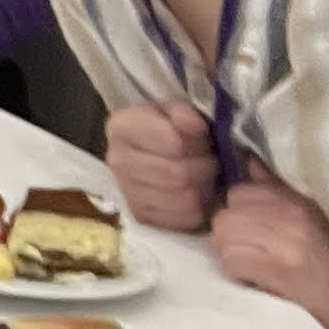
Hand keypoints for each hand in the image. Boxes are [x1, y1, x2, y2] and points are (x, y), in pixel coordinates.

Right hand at [105, 99, 218, 231]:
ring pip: (184, 198)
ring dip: (204, 187)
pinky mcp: (141, 216)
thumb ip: (187, 114)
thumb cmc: (169, 127)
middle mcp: (117, 160)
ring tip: (205, 176)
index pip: (174, 142)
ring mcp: (127, 192)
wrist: (153, 151)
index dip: (199, 141)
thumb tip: (195, 127)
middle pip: (179, 173)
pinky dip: (198, 207)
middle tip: (211, 159)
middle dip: (205, 166)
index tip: (205, 137)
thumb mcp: (177, 110)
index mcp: (122, 127)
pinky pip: (182, 218)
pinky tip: (198, 194)